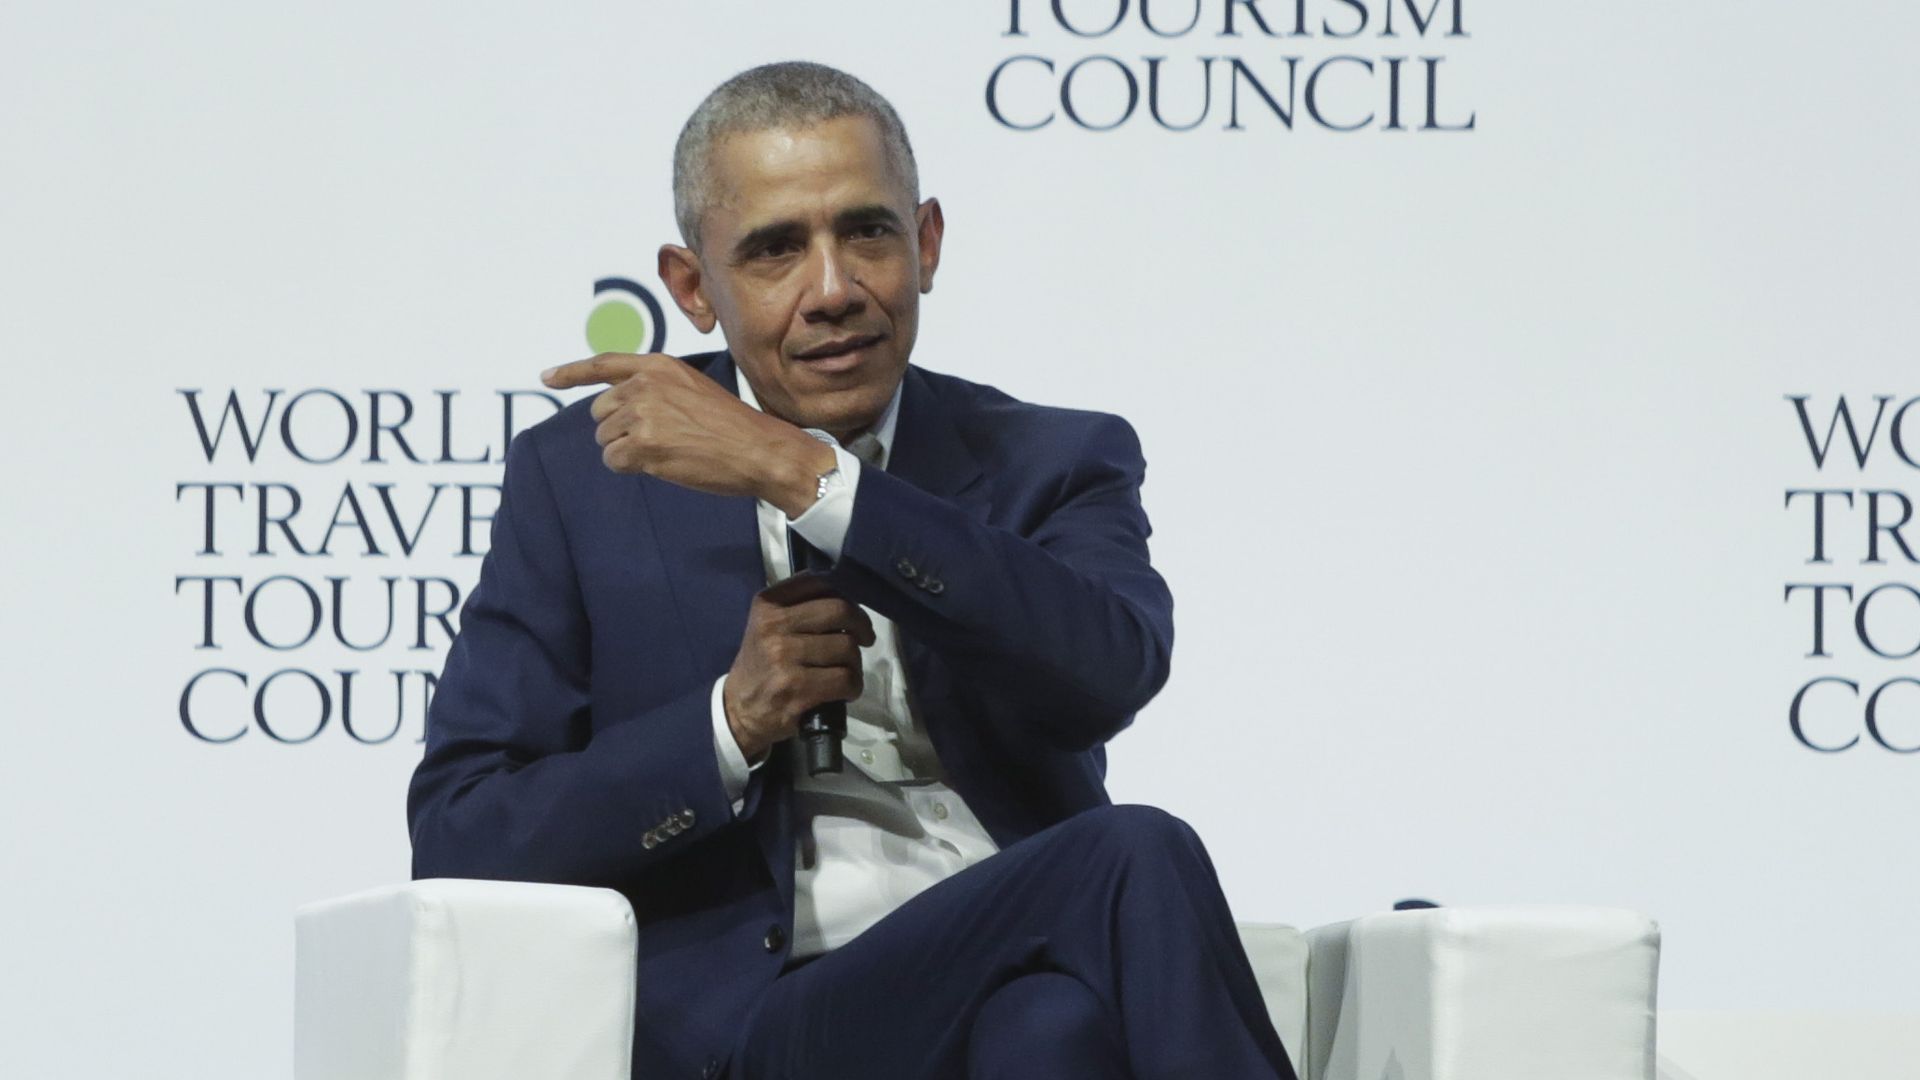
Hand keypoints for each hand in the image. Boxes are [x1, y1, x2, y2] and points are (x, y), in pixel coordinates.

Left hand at [542, 353, 833, 512]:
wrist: (759, 449)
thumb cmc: (732, 425)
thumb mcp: (692, 389)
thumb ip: (655, 389)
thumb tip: (615, 410)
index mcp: (658, 366)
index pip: (603, 365)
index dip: (571, 372)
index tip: (546, 377)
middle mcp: (645, 385)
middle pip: (600, 412)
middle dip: (620, 428)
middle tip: (659, 438)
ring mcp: (642, 414)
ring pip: (605, 438)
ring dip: (627, 450)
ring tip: (667, 451)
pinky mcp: (643, 445)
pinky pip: (614, 460)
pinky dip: (630, 467)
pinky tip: (660, 464)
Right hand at [722, 573, 875, 763]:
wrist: (738, 710)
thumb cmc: (762, 664)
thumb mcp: (768, 624)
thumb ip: (800, 605)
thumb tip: (845, 596)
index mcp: (768, 604)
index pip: (820, 584)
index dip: (847, 598)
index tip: (852, 616)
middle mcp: (773, 626)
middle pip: (839, 611)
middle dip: (861, 626)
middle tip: (864, 639)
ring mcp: (783, 658)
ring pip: (846, 647)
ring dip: (856, 663)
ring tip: (846, 671)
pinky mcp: (795, 689)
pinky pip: (844, 679)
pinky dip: (853, 686)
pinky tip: (845, 691)